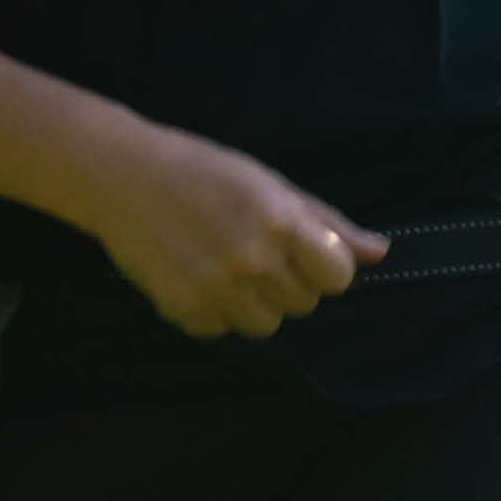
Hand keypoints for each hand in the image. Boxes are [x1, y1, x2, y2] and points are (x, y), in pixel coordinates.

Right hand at [78, 125, 383, 338]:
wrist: (120, 176)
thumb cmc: (202, 170)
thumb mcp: (271, 184)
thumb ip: (327, 223)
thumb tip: (380, 253)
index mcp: (278, 222)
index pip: (338, 277)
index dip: (327, 267)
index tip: (307, 253)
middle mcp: (250, 259)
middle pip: (304, 304)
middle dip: (290, 282)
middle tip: (257, 251)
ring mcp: (214, 288)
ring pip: (266, 325)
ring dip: (256, 303)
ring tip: (229, 267)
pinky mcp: (182, 309)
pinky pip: (222, 330)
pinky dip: (216, 311)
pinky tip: (199, 275)